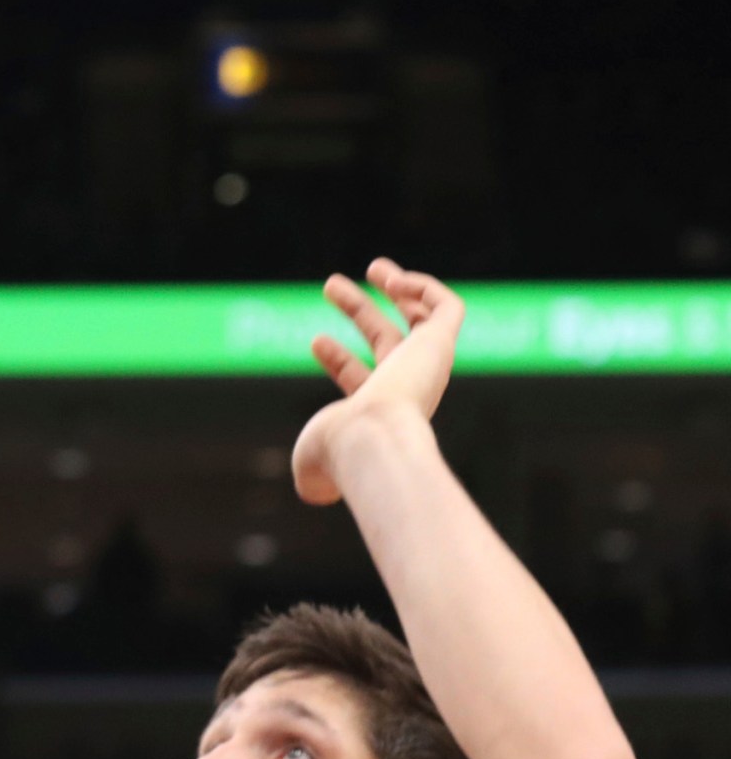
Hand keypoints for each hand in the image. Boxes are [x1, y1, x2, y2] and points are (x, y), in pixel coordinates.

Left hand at [293, 259, 463, 506]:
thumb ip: (311, 477)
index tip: (315, 341)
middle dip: (361, 310)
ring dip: (399, 288)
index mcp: (381, 414)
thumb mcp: (312, 466)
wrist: (370, 442)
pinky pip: (448, 307)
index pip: (365, 379)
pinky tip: (394, 282)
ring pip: (424, 319)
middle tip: (330, 285)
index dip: (339, 358)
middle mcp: (409, 389)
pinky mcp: (440, 346)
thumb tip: (313, 491)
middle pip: (389, 342)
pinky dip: (424, 287)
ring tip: (372, 267)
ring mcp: (427, 367)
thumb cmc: (338, 454)